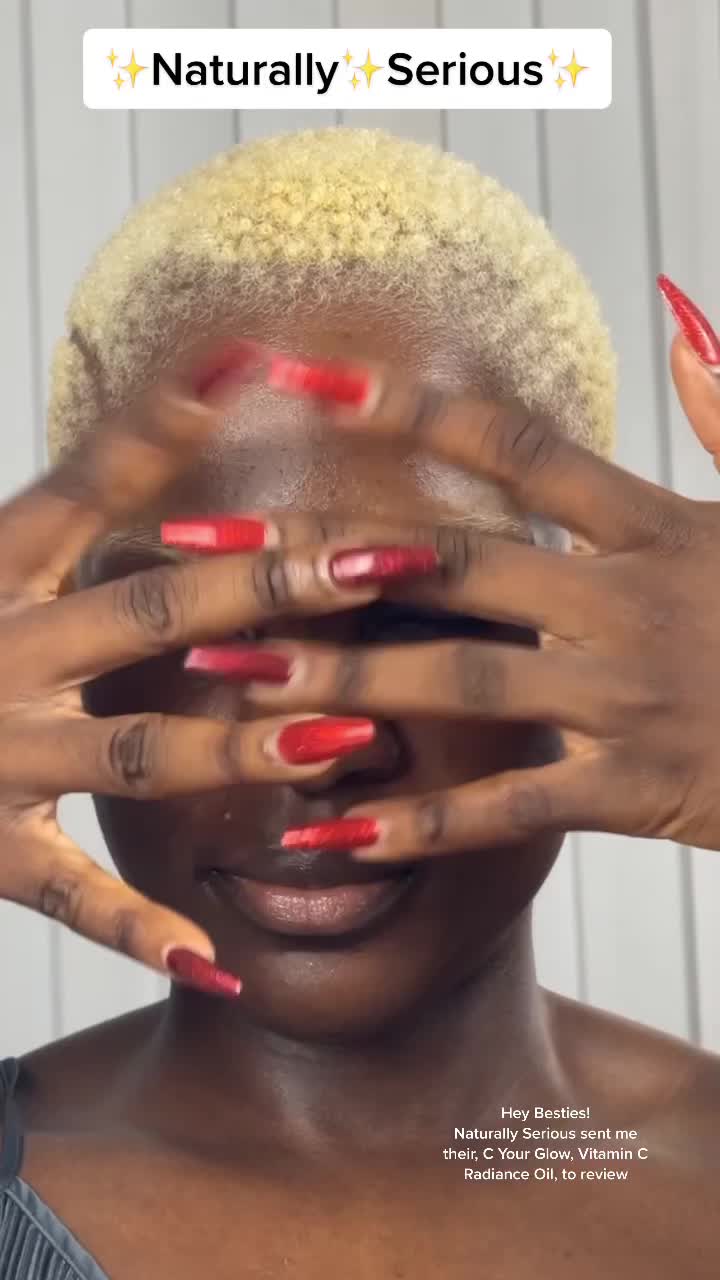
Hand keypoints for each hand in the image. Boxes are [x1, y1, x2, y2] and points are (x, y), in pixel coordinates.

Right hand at [0, 343, 439, 993]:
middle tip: (378, 568)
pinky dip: (138, 927)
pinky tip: (217, 961)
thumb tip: (200, 381)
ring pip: (130, 751)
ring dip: (235, 746)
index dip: (169, 425)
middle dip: (267, 589)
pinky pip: (68, 896)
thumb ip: (85, 497)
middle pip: (148, 611)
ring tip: (346, 743)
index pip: (89, 485)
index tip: (261, 364)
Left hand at [214, 313, 719, 859]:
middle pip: (451, 564)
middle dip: (321, 556)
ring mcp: (628, 695)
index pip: (518, 450)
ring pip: (456, 681)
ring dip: (335, 681)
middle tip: (205, 554)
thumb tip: (683, 324)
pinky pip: (509, 806)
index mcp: (658, 524)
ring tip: (228, 682)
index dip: (412, 409)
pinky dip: (421, 823)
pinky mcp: (637, 788)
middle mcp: (628, 599)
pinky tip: (332, 835)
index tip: (311, 383)